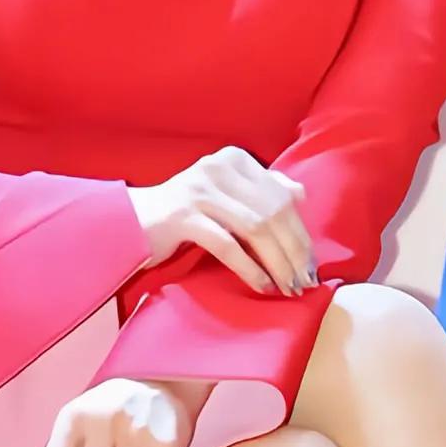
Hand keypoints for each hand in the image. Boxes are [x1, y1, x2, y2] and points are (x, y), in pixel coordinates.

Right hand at [127, 146, 319, 297]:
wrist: (133, 222)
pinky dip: (250, 268)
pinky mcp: (183, 216)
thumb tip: (300, 193)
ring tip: (287, 287)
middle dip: (293, 251)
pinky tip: (261, 285)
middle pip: (272, 212)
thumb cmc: (187, 213)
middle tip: (304, 281)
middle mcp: (218, 167)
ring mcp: (199, 190)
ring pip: (255, 228)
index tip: (311, 264)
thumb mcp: (226, 195)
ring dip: (277, 262)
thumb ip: (261, 190)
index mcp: (234, 159)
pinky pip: (228, 244)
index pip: (280, 196)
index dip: (300, 232)